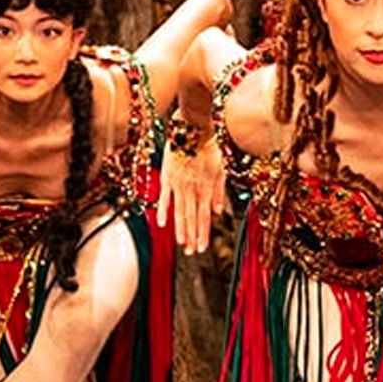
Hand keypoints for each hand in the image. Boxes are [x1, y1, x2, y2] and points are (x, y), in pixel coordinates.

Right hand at [157, 136, 226, 254]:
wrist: (193, 128)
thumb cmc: (209, 147)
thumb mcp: (220, 169)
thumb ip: (219, 191)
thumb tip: (218, 212)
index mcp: (206, 188)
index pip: (204, 217)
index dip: (203, 234)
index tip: (202, 248)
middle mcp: (193, 189)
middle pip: (192, 218)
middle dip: (192, 237)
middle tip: (192, 253)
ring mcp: (179, 185)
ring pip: (180, 211)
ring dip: (181, 229)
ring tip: (181, 244)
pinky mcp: (167, 177)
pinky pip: (164, 197)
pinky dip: (163, 211)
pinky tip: (162, 224)